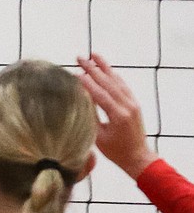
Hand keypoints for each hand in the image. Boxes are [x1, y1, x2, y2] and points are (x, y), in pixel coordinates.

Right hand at [77, 54, 154, 179]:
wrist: (138, 157)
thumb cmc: (116, 152)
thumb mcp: (99, 137)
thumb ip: (91, 117)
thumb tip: (81, 99)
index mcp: (117, 115)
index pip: (99, 94)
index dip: (86, 82)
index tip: (75, 72)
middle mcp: (127, 106)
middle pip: (108, 82)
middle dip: (93, 68)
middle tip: (80, 57)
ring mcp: (133, 103)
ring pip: (117, 80)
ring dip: (104, 67)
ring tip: (94, 55)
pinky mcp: (134, 103)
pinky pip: (123, 85)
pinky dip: (114, 75)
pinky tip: (107, 69)